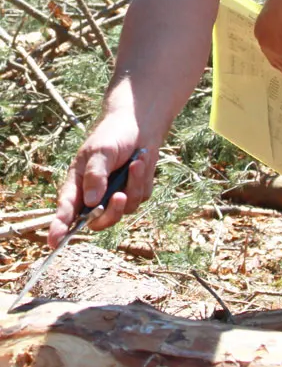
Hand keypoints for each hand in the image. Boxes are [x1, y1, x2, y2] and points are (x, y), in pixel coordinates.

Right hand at [48, 112, 159, 248]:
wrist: (140, 125)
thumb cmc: (113, 135)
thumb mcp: (101, 150)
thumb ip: (95, 175)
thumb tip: (91, 202)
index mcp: (77, 184)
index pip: (66, 209)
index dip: (59, 227)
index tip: (54, 241)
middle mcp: (94, 195)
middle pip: (98, 221)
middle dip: (111, 211)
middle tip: (120, 195)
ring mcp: (114, 196)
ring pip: (123, 209)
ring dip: (132, 185)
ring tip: (136, 161)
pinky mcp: (133, 193)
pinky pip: (139, 197)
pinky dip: (141, 179)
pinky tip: (141, 161)